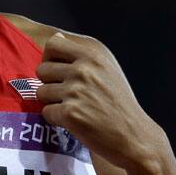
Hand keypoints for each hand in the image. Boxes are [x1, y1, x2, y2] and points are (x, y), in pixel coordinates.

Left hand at [36, 33, 166, 171]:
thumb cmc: (119, 103)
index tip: (58, 71)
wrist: (134, 136)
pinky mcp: (70, 113)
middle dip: (50, 83)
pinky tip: (75, 122)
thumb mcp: (108, 68)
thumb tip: (55, 38)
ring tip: (74, 108)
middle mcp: (84, 68)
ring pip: (41, 91)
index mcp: (93, 54)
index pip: (52, 44)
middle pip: (42, 69)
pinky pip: (46, 112)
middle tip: (67, 95)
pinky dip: (56, 119)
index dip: (49, 58)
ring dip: (52, 102)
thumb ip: (82, 54)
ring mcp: (76, 90)